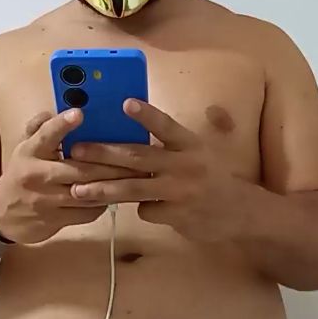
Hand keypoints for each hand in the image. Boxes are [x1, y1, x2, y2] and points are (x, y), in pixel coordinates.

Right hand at [0, 110, 137, 244]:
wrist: (2, 214)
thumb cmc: (21, 173)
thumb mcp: (25, 148)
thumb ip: (40, 128)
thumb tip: (56, 110)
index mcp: (29, 152)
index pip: (45, 135)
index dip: (61, 124)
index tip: (79, 114)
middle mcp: (37, 175)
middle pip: (78, 168)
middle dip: (108, 163)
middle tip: (134, 155)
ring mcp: (46, 200)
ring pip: (87, 192)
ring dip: (112, 184)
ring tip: (136, 176)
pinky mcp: (55, 220)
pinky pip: (86, 212)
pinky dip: (104, 203)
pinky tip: (119, 195)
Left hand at [69, 100, 249, 241]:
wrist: (241, 211)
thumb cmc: (213, 175)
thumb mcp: (199, 151)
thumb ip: (169, 143)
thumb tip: (131, 134)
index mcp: (190, 144)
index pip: (165, 126)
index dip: (146, 115)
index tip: (125, 103)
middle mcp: (185, 164)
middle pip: (138, 157)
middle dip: (103, 153)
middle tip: (76, 150)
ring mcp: (181, 191)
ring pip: (134, 188)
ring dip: (103, 189)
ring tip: (78, 189)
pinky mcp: (178, 215)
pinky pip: (146, 211)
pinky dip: (138, 209)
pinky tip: (141, 208)